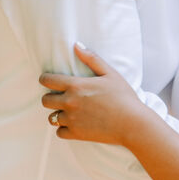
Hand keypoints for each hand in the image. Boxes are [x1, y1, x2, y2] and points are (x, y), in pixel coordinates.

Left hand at [39, 44, 158, 146]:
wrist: (133, 124)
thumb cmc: (124, 97)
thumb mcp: (110, 73)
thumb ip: (92, 58)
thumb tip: (76, 45)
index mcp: (75, 85)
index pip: (47, 81)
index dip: (45, 80)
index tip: (49, 81)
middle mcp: (70, 102)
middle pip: (45, 101)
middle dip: (50, 98)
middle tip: (60, 98)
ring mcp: (72, 119)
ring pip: (52, 117)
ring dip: (58, 114)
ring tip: (70, 112)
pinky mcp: (76, 134)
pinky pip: (60, 132)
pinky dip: (65, 129)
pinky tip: (74, 124)